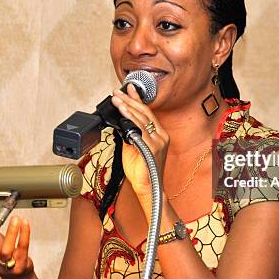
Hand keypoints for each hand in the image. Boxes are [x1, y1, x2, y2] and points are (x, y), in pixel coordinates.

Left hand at [111, 84, 168, 199]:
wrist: (146, 188)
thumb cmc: (140, 171)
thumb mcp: (132, 147)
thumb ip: (129, 134)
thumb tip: (120, 123)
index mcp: (158, 135)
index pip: (147, 113)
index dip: (137, 99)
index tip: (129, 89)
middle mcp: (161, 136)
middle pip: (145, 113)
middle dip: (130, 100)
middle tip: (118, 91)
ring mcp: (159, 141)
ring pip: (142, 118)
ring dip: (128, 106)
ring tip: (117, 98)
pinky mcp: (153, 147)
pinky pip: (140, 129)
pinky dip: (130, 118)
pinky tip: (123, 111)